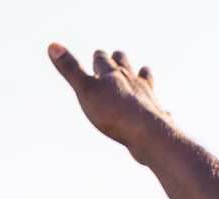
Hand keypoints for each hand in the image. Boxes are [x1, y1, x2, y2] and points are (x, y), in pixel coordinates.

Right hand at [47, 44, 171, 162]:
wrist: (146, 134)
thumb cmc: (113, 112)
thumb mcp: (85, 89)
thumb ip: (70, 69)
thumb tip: (52, 45)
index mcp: (113, 75)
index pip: (103, 60)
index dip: (99, 57)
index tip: (98, 54)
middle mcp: (132, 82)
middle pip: (125, 66)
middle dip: (119, 60)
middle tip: (118, 56)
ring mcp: (147, 98)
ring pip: (146, 82)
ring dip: (144, 76)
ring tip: (144, 71)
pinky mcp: (157, 116)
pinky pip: (160, 110)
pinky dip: (161, 109)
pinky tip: (166, 112)